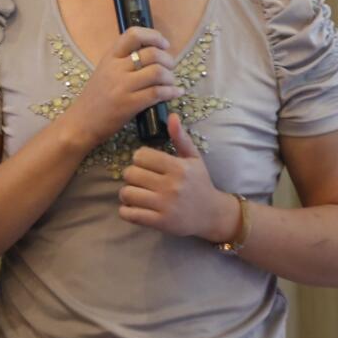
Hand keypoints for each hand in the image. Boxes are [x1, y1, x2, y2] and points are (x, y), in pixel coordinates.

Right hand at [60, 26, 182, 150]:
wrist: (81, 123)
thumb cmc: (95, 98)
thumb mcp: (105, 71)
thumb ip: (123, 61)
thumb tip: (153, 54)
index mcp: (110, 57)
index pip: (134, 35)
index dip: (154, 36)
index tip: (164, 45)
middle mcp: (116, 68)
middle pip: (152, 54)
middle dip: (168, 60)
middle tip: (171, 68)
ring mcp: (122, 86)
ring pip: (157, 72)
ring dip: (170, 77)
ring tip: (171, 83)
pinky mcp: (129, 104)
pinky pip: (157, 93)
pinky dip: (171, 92)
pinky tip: (175, 93)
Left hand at [118, 114, 238, 241]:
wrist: (211, 214)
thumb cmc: (200, 183)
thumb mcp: (194, 158)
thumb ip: (181, 138)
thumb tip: (171, 115)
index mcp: (178, 167)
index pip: (141, 155)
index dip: (139, 158)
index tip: (145, 164)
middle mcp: (170, 185)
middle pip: (131, 173)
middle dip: (131, 175)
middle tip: (138, 179)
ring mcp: (164, 205)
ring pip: (127, 193)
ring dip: (127, 192)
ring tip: (135, 192)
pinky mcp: (160, 222)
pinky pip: (130, 214)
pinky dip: (126, 210)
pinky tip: (134, 207)